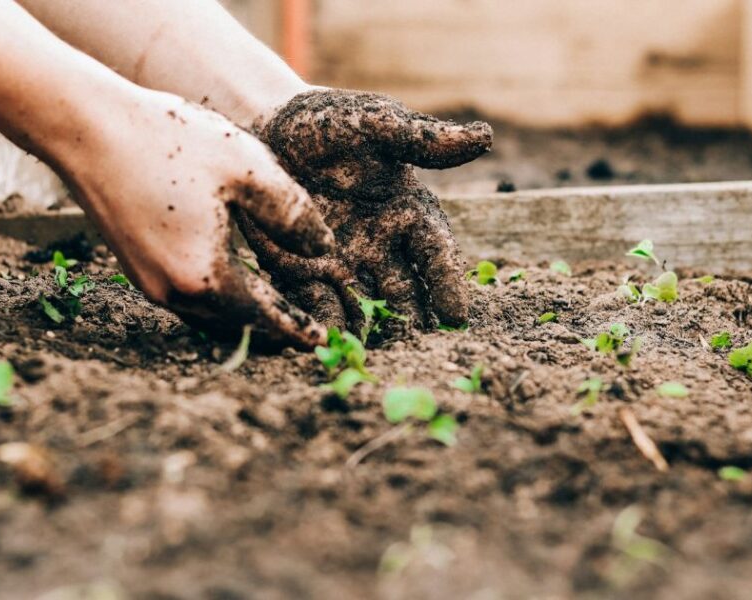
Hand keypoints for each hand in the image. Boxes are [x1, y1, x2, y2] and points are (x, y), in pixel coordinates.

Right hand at [59, 88, 333, 347]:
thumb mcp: (248, 168)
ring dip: (244, 318)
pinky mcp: (135, 267)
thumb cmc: (169, 141)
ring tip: (276, 311)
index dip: (297, 329)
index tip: (322, 342)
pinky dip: (218, 300)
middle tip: (305, 332)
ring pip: (209, 316)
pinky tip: (233, 283)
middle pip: (236, 326)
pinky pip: (187, 299)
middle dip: (272, 331)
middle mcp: (173, 292)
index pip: (264, 317)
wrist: (87, 128)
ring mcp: (149, 283)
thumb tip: (323, 249)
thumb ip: (293, 214)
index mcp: (205, 276)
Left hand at [241, 88, 491, 330]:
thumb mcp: (375, 124)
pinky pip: (319, 305)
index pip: (436, 254)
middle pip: (406, 293)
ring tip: (376, 359)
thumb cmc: (329, 122)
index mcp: (409, 213)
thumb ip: (422, 139)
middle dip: (413, 322)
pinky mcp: (304, 273)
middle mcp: (382, 246)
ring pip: (366, 308)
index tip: (456, 315)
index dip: (447, 283)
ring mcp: (344, 264)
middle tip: (419, 351)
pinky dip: (325, 325)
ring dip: (373, 333)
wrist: (267, 128)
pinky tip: (328, 345)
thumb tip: (484, 137)